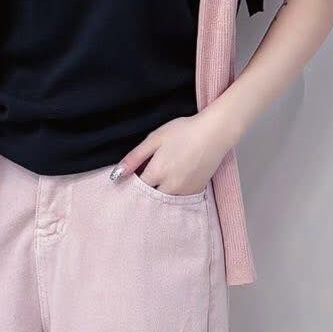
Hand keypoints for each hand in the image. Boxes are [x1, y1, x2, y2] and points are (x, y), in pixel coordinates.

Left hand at [114, 109, 235, 196]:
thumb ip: (135, 157)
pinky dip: (173, 194)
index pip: (136, 188)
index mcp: (157, 172)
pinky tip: (174, 182)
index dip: (131, 184)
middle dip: (144, 192)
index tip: (130, 179)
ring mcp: (184, 191)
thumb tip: (117, 174)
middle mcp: (170, 187)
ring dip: (158, 194)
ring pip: (164, 200)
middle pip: (149, 197)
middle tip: (146, 179)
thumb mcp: (155, 138)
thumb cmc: (184, 131)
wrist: (215, 132)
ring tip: (161, 179)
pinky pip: (179, 199)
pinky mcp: (196, 191)